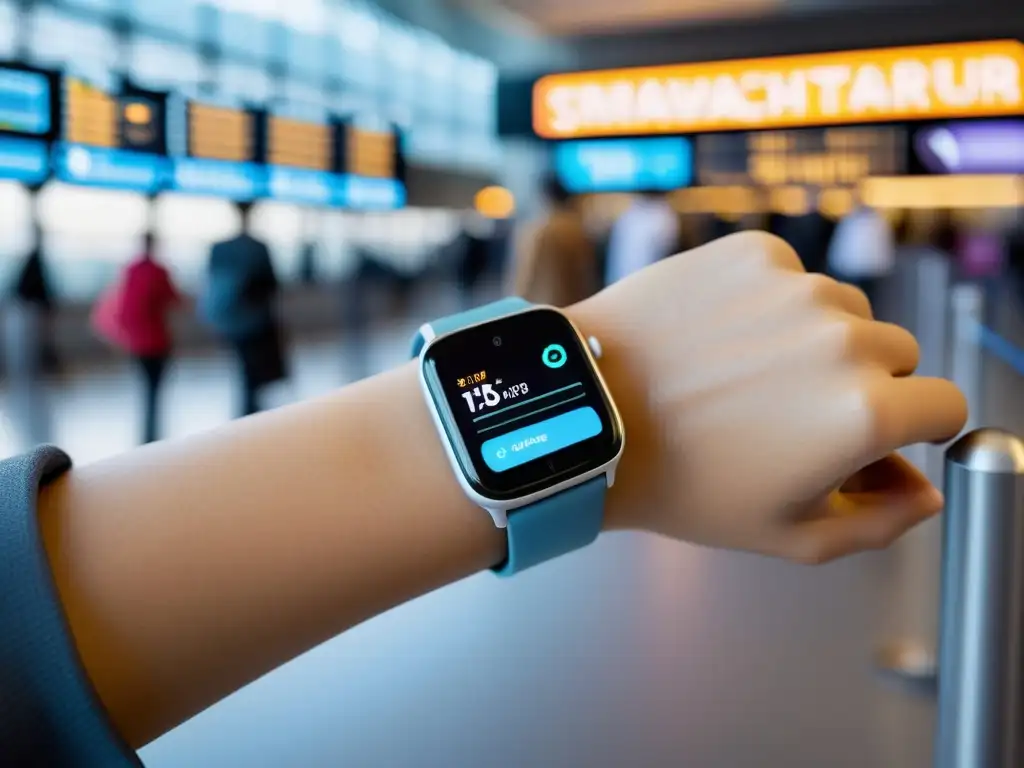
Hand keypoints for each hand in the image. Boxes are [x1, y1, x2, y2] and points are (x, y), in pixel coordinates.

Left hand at [572, 231, 966, 563]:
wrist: (591, 414)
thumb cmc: (681, 482)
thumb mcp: (788, 535)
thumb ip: (879, 522)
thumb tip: (924, 492)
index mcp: (866, 413)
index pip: (947, 406)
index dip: (918, 428)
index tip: (885, 433)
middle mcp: (844, 339)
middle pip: (898, 355)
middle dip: (865, 384)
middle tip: (793, 413)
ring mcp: (797, 287)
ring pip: (846, 313)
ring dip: (818, 340)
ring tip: (746, 377)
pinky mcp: (753, 253)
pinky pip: (792, 278)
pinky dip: (771, 304)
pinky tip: (722, 338)